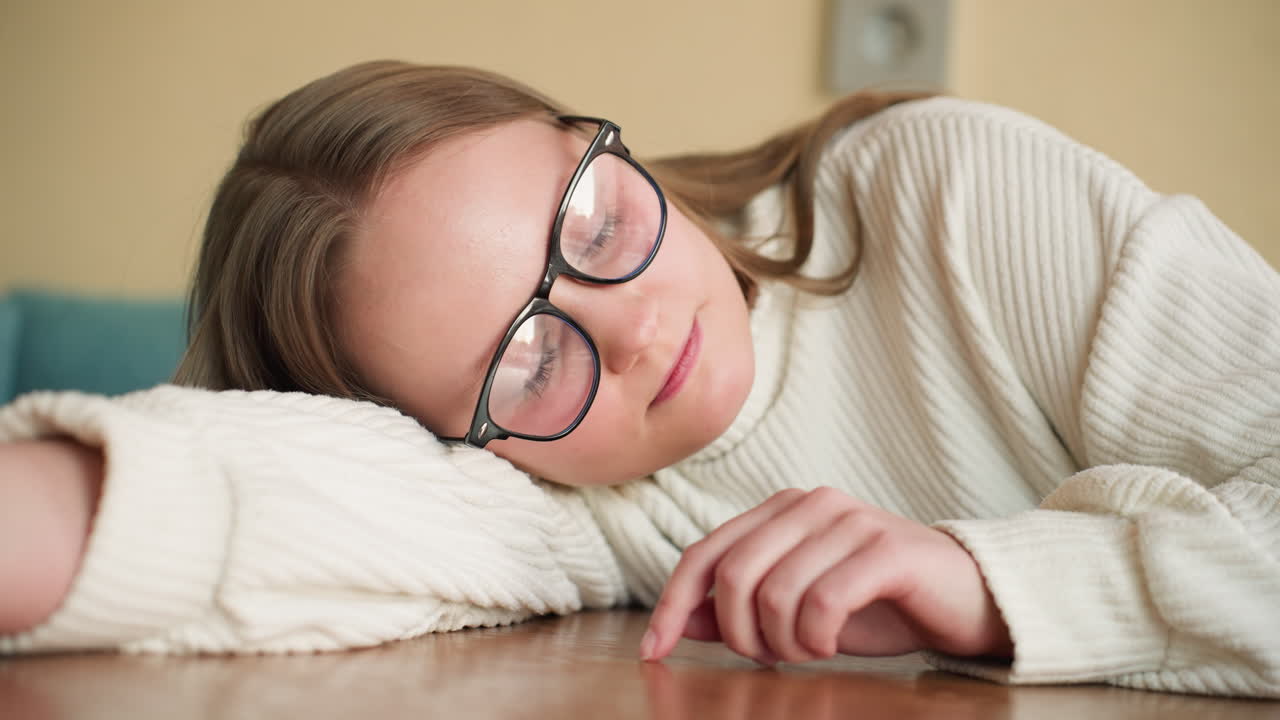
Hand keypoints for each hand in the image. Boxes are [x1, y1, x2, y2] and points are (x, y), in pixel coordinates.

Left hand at [641, 487, 1011, 664]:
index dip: (673, 605)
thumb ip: (740, 609)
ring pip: (775, 592)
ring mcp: (850, 520)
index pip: (704, 554)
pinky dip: (816, 637)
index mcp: (781, 510)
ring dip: (785, 642)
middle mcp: (811, 503)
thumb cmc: (881, 604)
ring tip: (811, 651)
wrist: (970, 597)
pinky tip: (831, 644)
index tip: (653, 651)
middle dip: (740, 635)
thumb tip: (683, 622)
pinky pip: (822, 600)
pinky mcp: (886, 549)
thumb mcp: (799, 611)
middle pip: (733, 576)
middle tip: (773, 658)